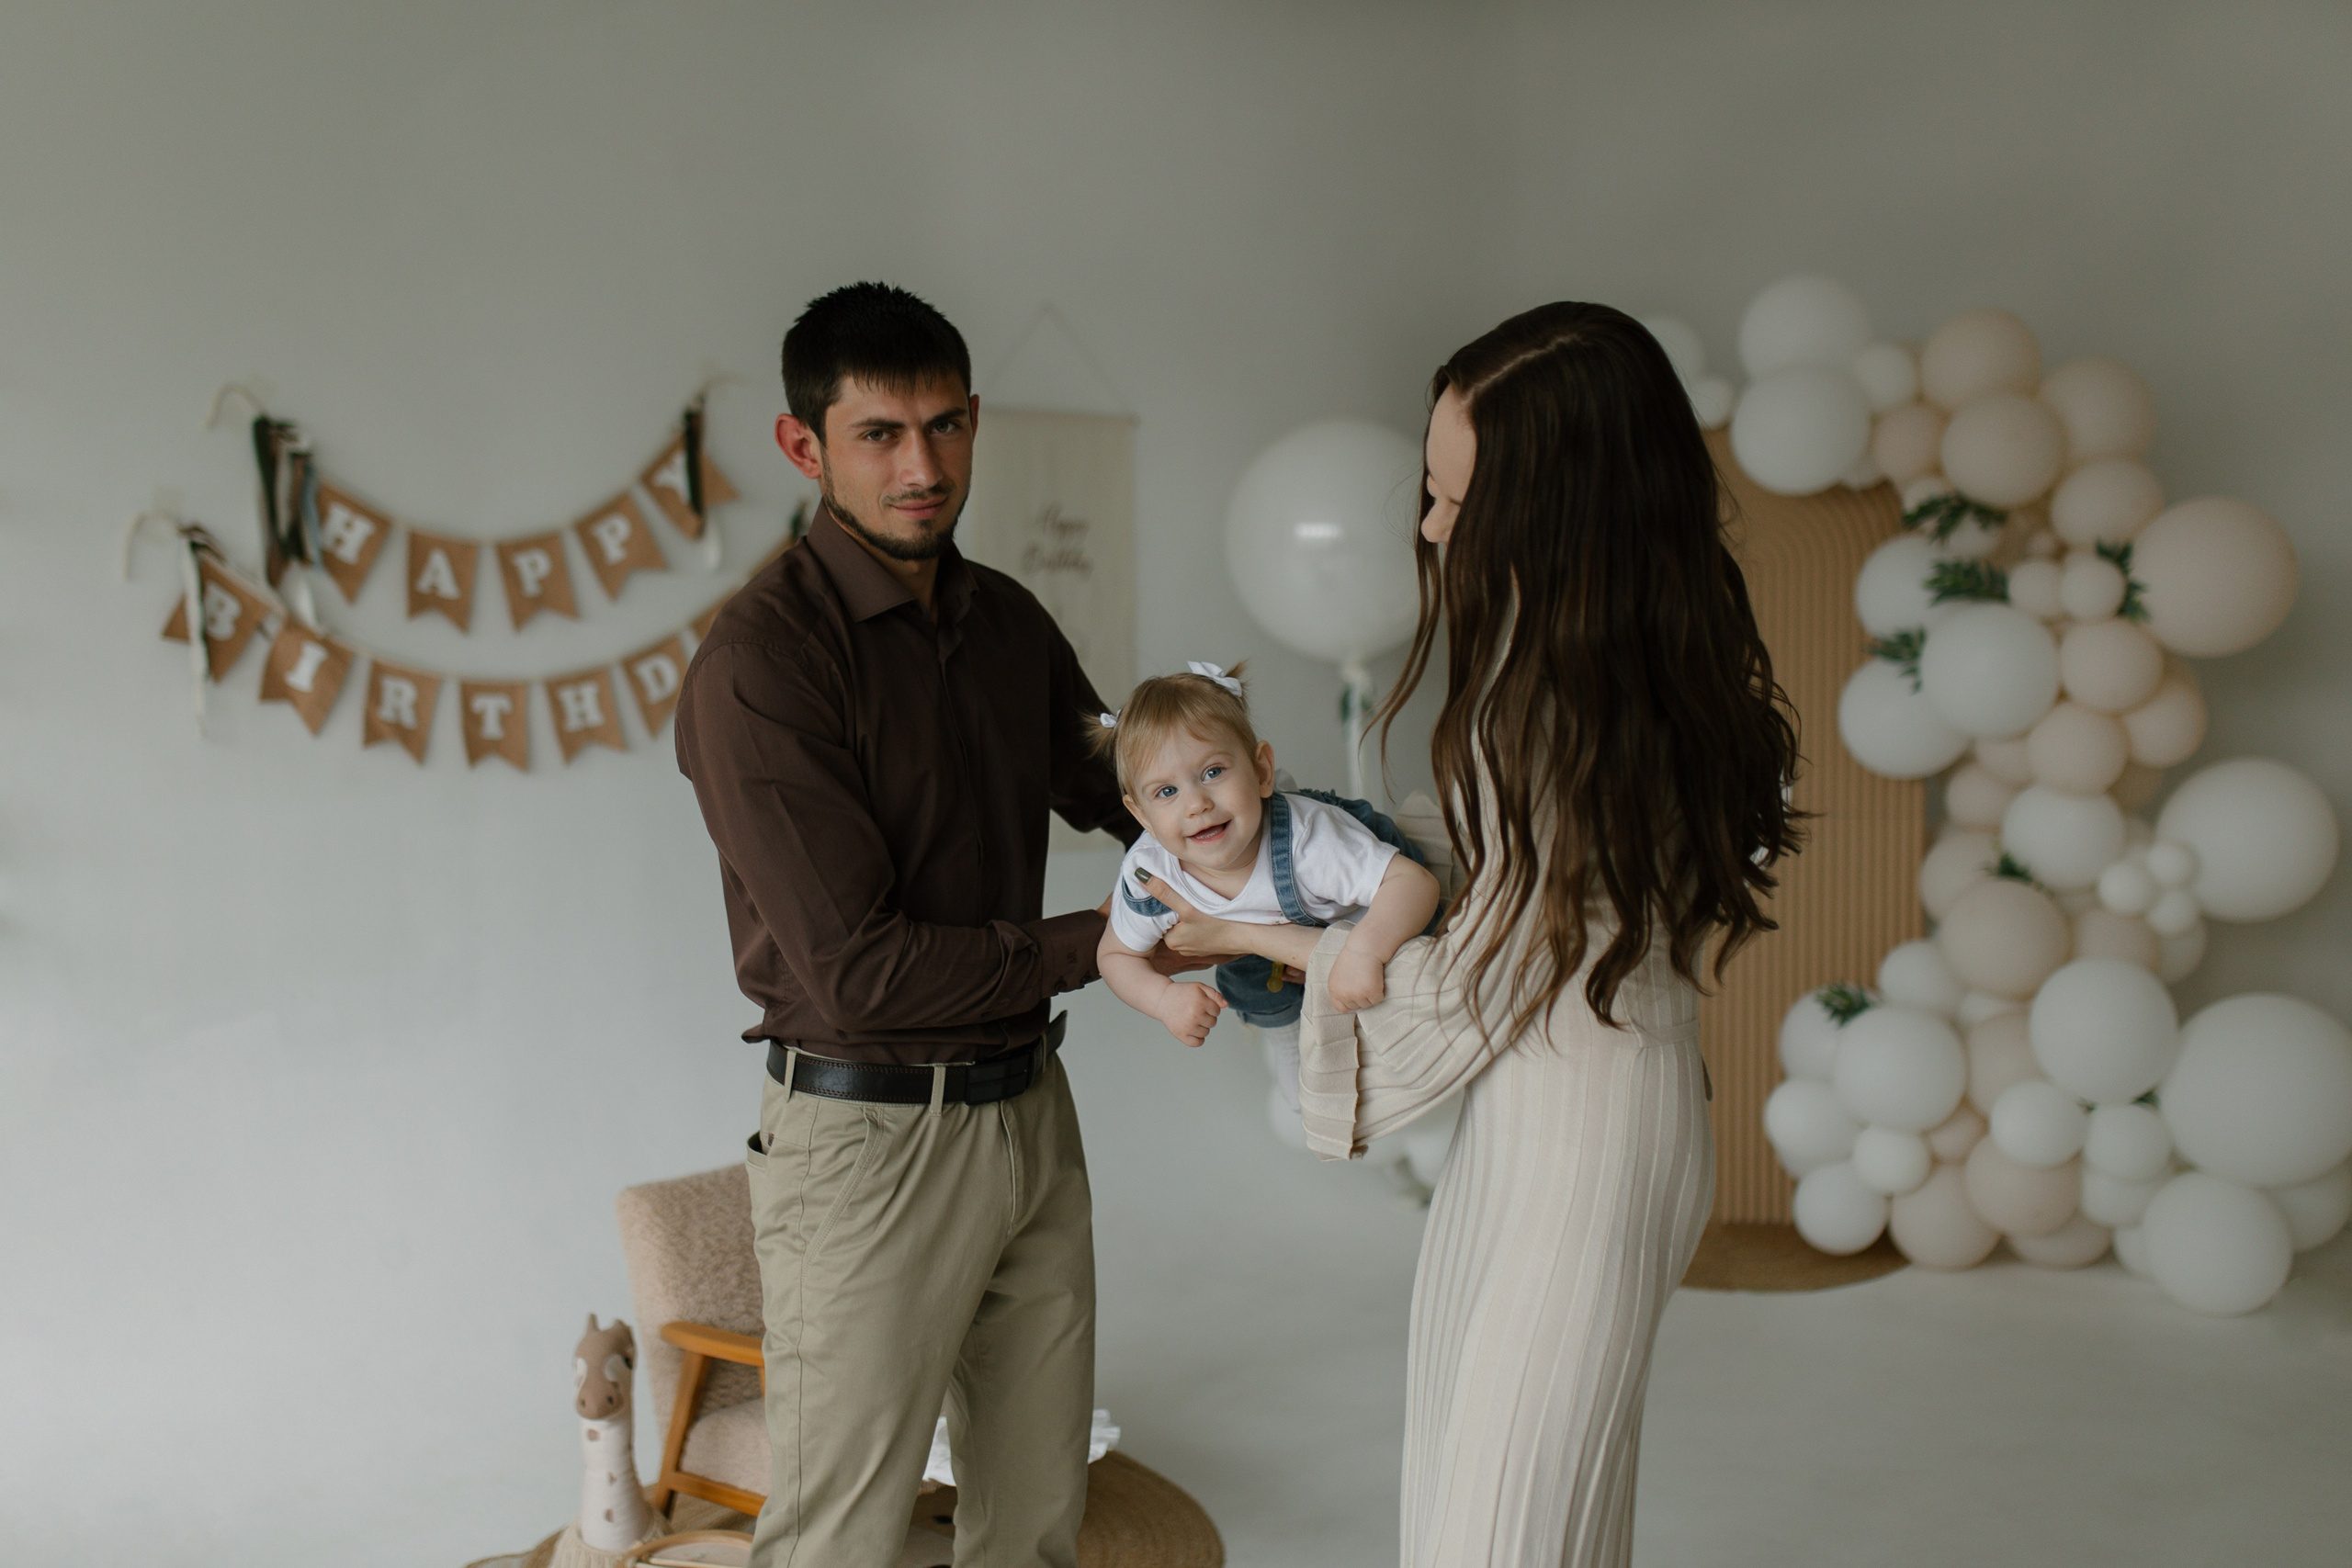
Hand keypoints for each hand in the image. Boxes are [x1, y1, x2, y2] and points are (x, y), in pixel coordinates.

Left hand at [1135, 871, 1251, 961]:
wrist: (1252, 935)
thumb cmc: (1223, 924)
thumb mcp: (1189, 906)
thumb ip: (1164, 892)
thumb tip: (1140, 877)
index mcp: (1172, 941)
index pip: (1159, 917)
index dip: (1165, 902)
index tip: (1173, 890)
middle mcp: (1181, 948)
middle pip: (1172, 920)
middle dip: (1178, 908)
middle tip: (1189, 894)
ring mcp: (1196, 948)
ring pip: (1185, 924)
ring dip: (1190, 913)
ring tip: (1200, 902)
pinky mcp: (1208, 945)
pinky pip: (1198, 929)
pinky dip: (1201, 920)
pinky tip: (1209, 913)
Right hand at [1154, 980, 1226, 1047]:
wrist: (1162, 999)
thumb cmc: (1183, 993)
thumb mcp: (1199, 987)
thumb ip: (1215, 994)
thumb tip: (1226, 1005)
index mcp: (1200, 1002)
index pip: (1217, 1011)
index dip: (1210, 1007)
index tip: (1201, 1003)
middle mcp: (1194, 1015)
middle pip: (1213, 1022)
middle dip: (1207, 1017)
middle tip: (1195, 1010)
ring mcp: (1187, 1027)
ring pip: (1206, 1033)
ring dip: (1202, 1027)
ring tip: (1191, 1018)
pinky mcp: (1181, 1035)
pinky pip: (1198, 1043)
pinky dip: (1198, 1039)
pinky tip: (1192, 1030)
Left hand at [1327, 948, 1387, 1012]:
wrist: (1365, 947)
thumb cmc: (1354, 957)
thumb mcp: (1339, 974)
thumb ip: (1341, 988)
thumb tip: (1348, 1001)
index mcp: (1334, 989)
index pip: (1341, 1008)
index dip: (1350, 1003)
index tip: (1356, 996)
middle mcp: (1344, 994)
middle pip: (1356, 1006)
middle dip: (1362, 997)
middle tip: (1365, 982)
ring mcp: (1357, 994)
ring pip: (1368, 1004)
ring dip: (1371, 994)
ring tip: (1369, 978)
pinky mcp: (1371, 992)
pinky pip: (1377, 999)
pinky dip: (1380, 991)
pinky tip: (1376, 978)